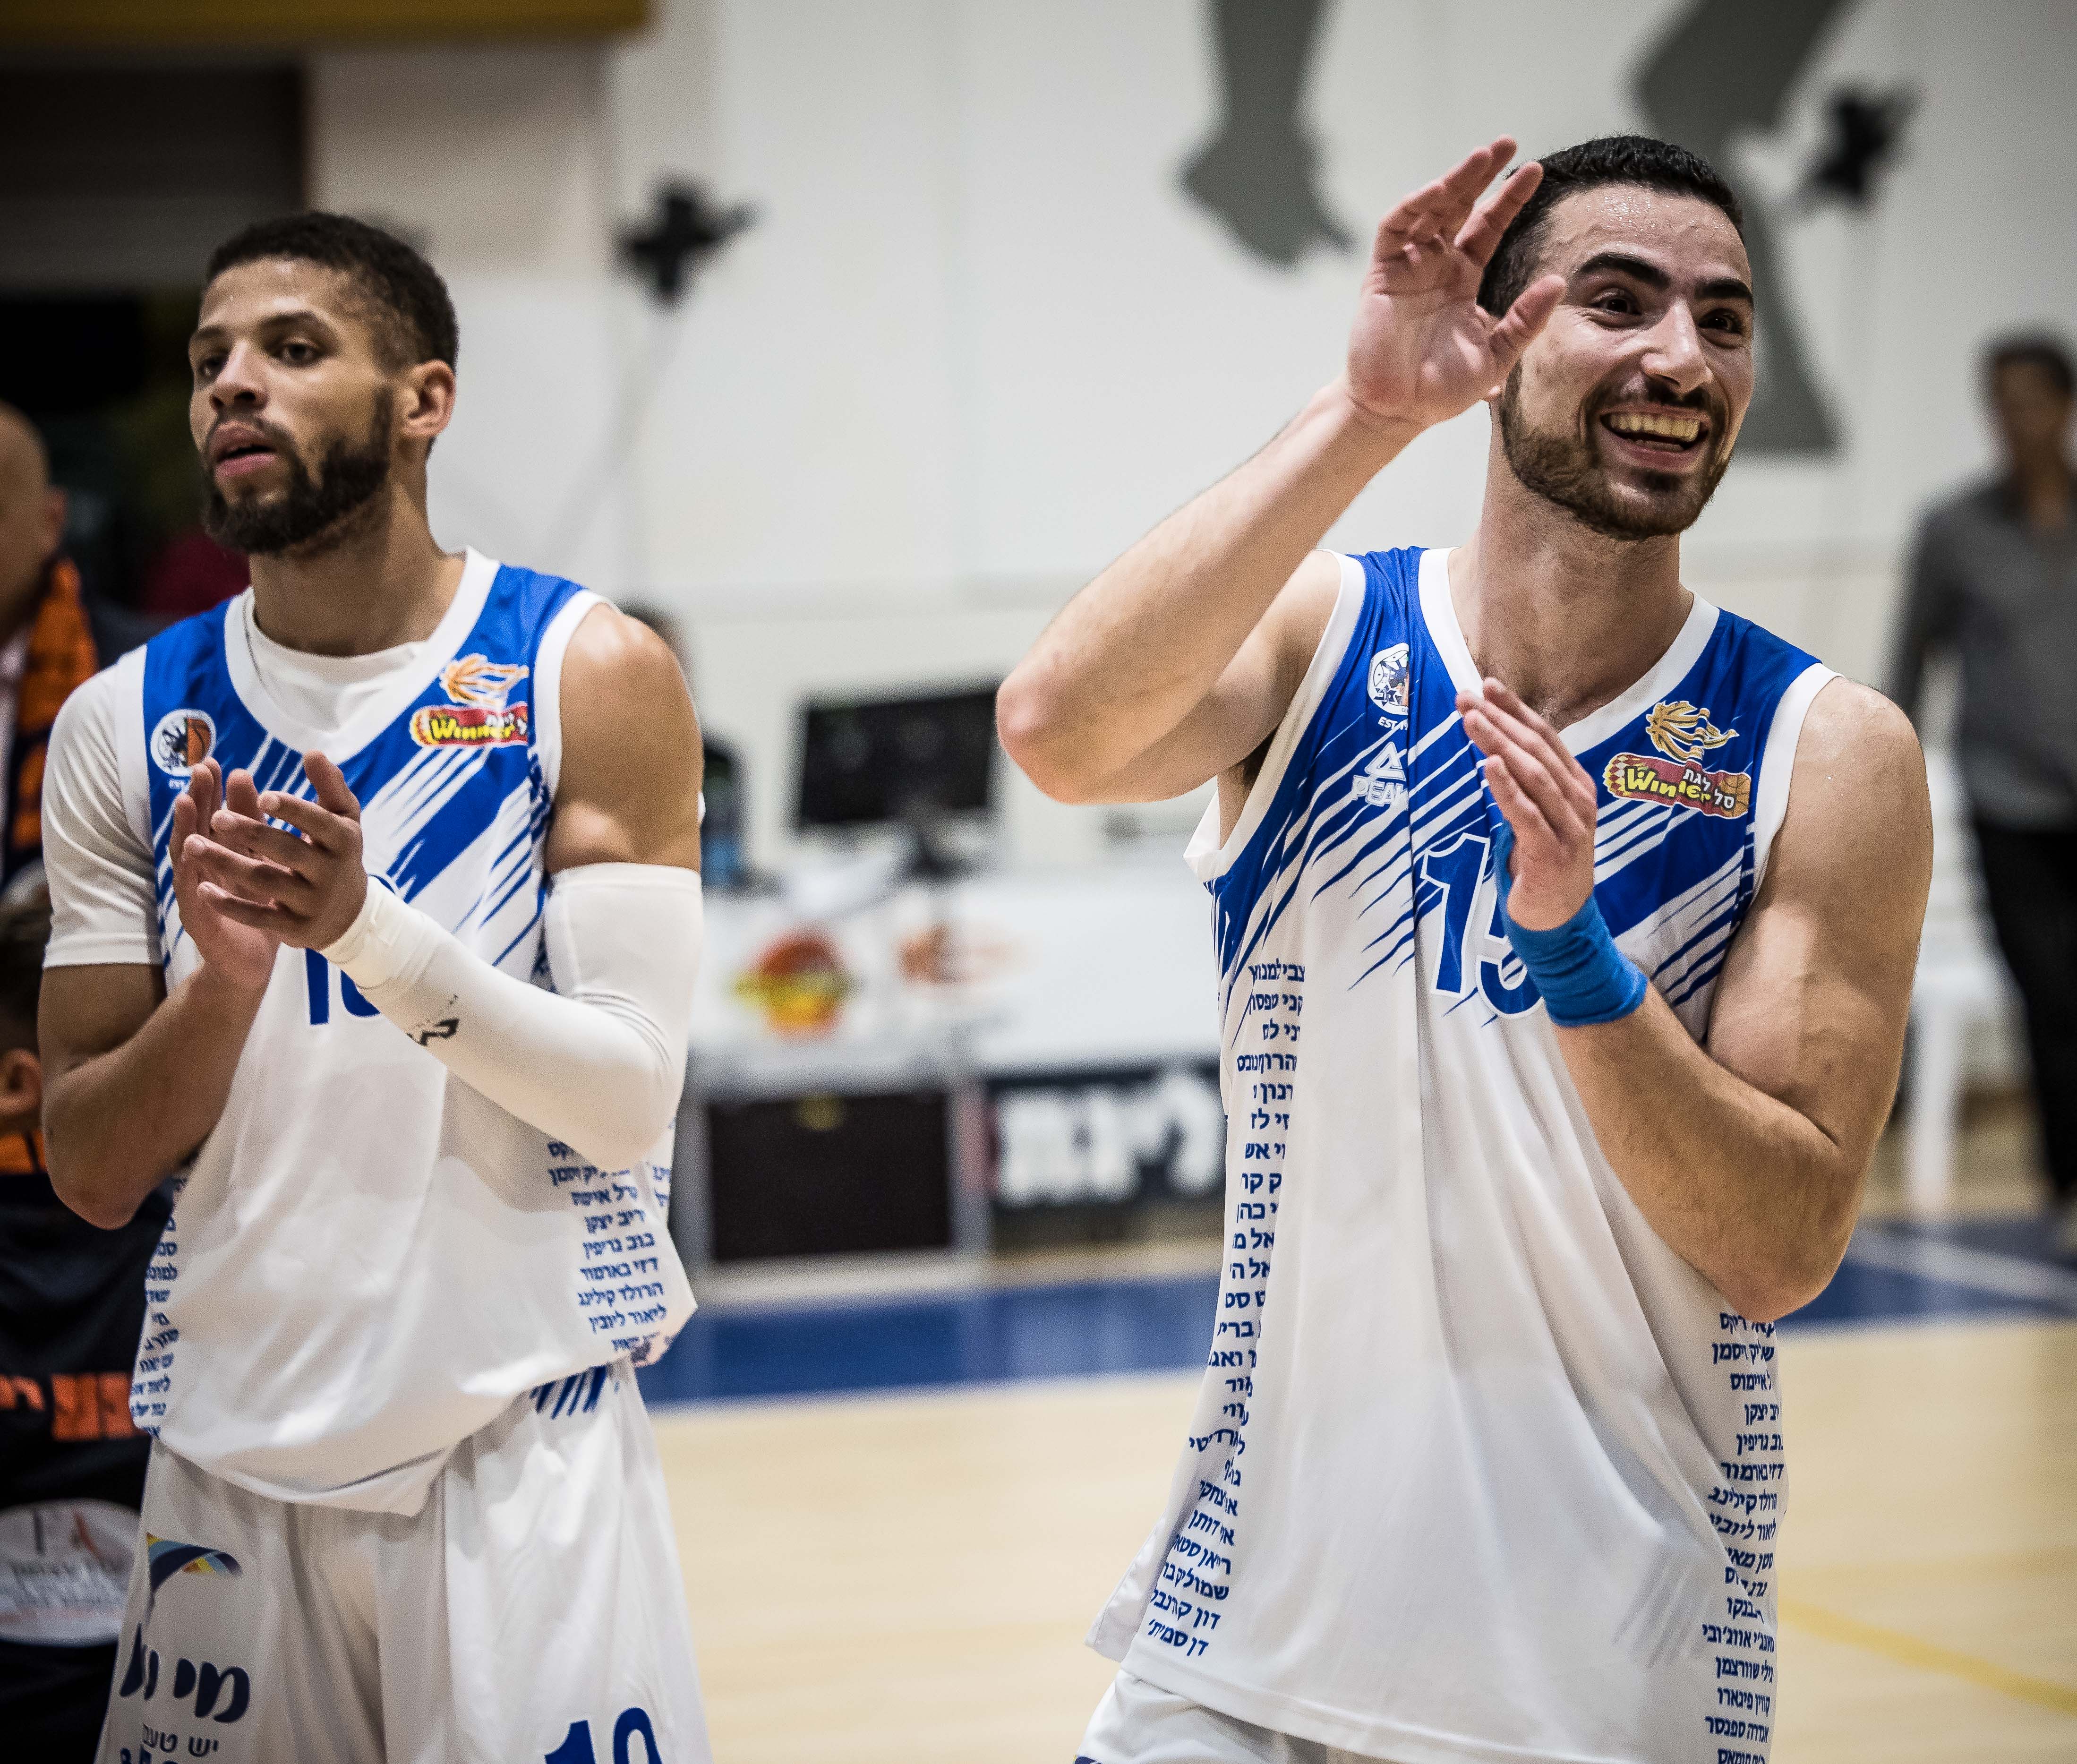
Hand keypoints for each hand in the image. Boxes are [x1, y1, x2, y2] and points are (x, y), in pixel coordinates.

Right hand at [170, 760, 281, 990]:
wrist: (251, 962)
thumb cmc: (257, 909)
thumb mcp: (263, 867)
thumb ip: (260, 833)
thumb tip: (262, 794)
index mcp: (224, 857)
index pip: (216, 820)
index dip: (214, 793)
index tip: (216, 764)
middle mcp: (205, 871)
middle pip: (197, 829)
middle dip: (197, 799)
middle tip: (200, 770)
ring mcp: (198, 895)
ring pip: (189, 858)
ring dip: (185, 829)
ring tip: (185, 803)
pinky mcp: (199, 921)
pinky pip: (193, 897)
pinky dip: (189, 877)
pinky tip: (188, 859)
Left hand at [181, 751, 368, 951]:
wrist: (350, 915)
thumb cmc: (339, 855)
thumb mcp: (344, 821)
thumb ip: (330, 787)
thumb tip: (312, 752)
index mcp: (344, 841)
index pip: (318, 823)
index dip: (292, 810)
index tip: (263, 796)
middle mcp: (331, 873)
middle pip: (287, 851)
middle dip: (251, 833)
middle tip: (215, 816)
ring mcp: (312, 903)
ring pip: (266, 881)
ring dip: (227, 863)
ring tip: (191, 845)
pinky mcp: (295, 928)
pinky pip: (259, 916)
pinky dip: (230, 904)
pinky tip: (202, 889)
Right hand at [1342, 138, 1564, 432]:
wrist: (1397, 412)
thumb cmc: (1442, 389)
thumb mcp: (1497, 354)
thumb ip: (1526, 319)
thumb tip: (1559, 281)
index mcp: (1463, 279)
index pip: (1488, 228)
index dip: (1509, 200)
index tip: (1535, 172)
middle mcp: (1436, 266)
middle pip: (1460, 207)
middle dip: (1481, 175)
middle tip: (1507, 143)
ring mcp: (1408, 268)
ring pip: (1430, 210)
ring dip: (1453, 181)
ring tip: (1481, 156)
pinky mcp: (1382, 276)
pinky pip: (1395, 230)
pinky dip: (1413, 208)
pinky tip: (1437, 191)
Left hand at [1458, 680, 1598, 930]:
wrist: (1559, 920)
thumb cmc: (1543, 862)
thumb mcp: (1539, 816)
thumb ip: (1527, 784)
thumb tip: (1494, 747)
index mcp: (1576, 786)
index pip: (1546, 738)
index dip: (1517, 710)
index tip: (1488, 685)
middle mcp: (1578, 801)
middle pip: (1537, 750)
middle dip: (1500, 720)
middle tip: (1467, 696)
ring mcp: (1570, 827)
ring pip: (1532, 775)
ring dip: (1499, 744)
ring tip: (1471, 720)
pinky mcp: (1552, 853)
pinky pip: (1527, 814)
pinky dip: (1507, 788)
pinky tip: (1488, 766)